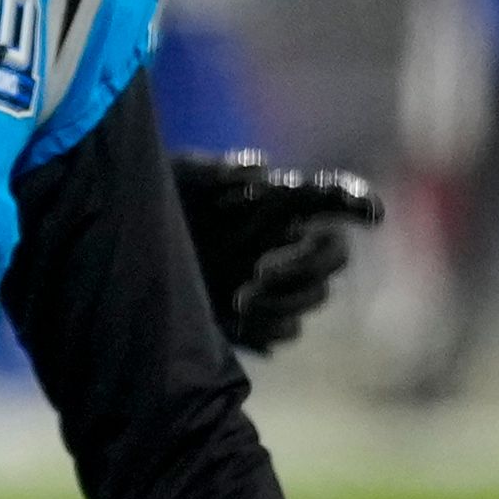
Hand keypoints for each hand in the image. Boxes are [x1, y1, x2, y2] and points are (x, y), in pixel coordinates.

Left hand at [172, 153, 381, 353]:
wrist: (125, 258)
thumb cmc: (152, 204)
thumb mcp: (175, 177)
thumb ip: (214, 169)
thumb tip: (259, 170)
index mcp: (274, 201)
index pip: (329, 196)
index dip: (358, 201)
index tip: (373, 216)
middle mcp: (284, 241)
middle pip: (333, 255)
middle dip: (306, 266)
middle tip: (260, 273)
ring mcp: (274, 282)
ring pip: (314, 297)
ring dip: (284, 301)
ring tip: (236, 300)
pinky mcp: (257, 318)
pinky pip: (286, 329)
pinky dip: (267, 326)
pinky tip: (234, 322)